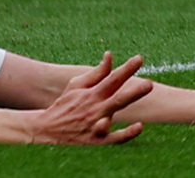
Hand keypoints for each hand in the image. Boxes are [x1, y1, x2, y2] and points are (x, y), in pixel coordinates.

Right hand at [30, 54, 148, 144]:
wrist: (45, 129)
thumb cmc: (66, 103)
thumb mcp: (77, 85)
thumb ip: (97, 73)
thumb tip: (110, 55)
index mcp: (93, 93)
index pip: (112, 79)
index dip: (126, 69)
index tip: (139, 59)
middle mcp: (95, 108)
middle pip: (117, 99)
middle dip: (133, 93)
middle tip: (149, 85)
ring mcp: (95, 124)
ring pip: (111, 119)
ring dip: (121, 117)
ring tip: (135, 114)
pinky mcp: (95, 139)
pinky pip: (112, 138)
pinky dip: (125, 134)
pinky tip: (140, 127)